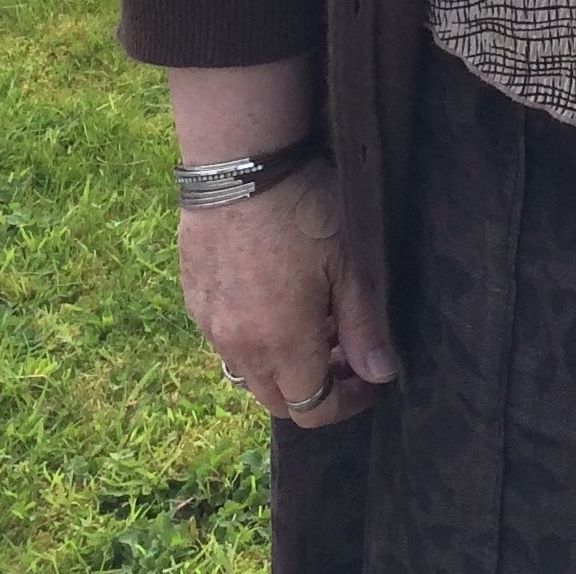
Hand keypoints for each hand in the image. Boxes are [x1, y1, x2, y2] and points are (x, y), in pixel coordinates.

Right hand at [179, 163, 397, 428]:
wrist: (240, 168)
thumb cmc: (305, 210)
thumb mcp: (350, 263)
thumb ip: (364, 325)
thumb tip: (382, 374)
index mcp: (280, 344)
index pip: (311, 408)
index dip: (346, 404)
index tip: (371, 379)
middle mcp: (237, 346)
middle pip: (277, 399)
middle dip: (317, 387)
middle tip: (346, 349)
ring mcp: (209, 325)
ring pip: (248, 371)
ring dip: (285, 362)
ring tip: (316, 318)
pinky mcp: (194, 299)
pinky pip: (225, 340)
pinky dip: (256, 337)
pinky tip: (277, 297)